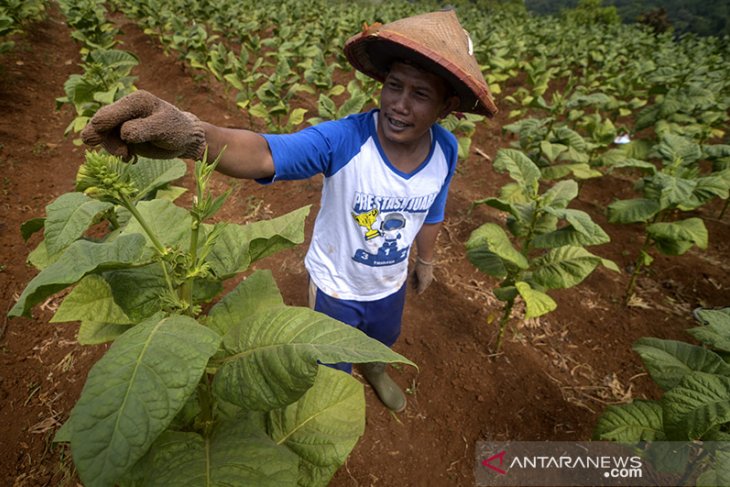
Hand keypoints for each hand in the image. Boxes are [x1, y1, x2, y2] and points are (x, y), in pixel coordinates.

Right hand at [81, 90, 205, 160]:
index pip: (109, 113)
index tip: (104, 141)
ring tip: (128, 157)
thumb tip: (124, 133)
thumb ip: (143, 129)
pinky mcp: (123, 136)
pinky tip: (130, 158)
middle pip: (101, 124)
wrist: (184, 139)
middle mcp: (125, 109)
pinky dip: (117, 153)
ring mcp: (122, 122)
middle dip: (105, 140)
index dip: (102, 127)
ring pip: (103, 136)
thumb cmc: (177, 130)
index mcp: (135, 101)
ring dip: (112, 149)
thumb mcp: (163, 128)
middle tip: (122, 154)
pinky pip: (111, 145)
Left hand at [410, 256, 433, 293]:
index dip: (418, 289)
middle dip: (414, 283)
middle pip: (417, 284)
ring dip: (413, 278)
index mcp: (428, 281)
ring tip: (414, 274)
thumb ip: (421, 288)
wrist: (423, 258)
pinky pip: (413, 274)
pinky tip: (413, 271)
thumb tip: (418, 294)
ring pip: (415, 279)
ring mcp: (422, 273)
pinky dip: (412, 274)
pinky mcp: (418, 269)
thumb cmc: (424, 270)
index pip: (422, 288)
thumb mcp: (423, 281)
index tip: (414, 289)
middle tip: (412, 282)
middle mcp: (425, 277)